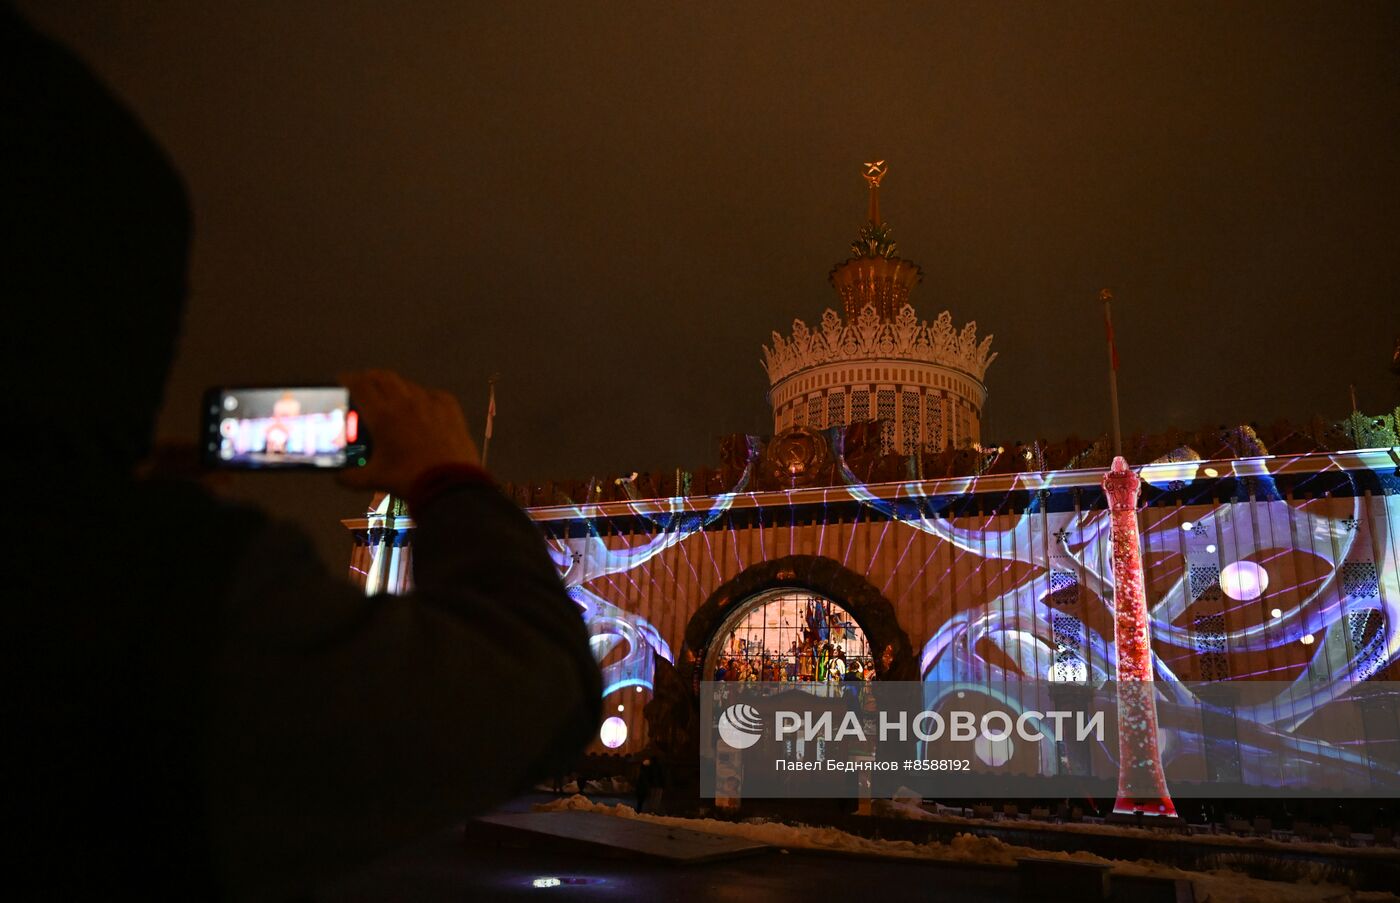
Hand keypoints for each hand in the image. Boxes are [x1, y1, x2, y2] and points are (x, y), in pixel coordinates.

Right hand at [336, 369, 480, 495]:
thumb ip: (351, 476)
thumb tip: (338, 476)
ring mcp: (429, 402)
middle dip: (368, 378)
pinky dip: (422, 396)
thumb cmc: (410, 479)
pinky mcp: (450, 408)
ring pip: (407, 384)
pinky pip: (432, 393)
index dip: (347, 379)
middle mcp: (404, 402)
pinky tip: (420, 406)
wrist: (451, 484)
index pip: (359, 385)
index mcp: (382, 415)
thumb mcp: (375, 478)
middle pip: (381, 377)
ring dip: (394, 387)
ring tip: (390, 398)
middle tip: (362, 386)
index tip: (341, 381)